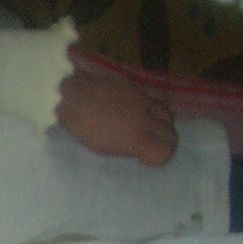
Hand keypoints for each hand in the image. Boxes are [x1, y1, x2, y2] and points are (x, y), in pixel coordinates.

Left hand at [55, 69, 175, 166]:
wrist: (72, 94)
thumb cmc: (80, 125)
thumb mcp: (99, 147)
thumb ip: (125, 148)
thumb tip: (139, 148)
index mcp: (135, 138)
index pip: (165, 150)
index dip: (158, 157)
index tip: (145, 157)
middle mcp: (146, 119)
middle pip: (171, 133)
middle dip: (162, 142)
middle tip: (147, 144)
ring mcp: (144, 100)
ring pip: (168, 114)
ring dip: (161, 124)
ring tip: (147, 127)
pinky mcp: (139, 86)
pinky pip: (162, 96)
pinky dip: (160, 105)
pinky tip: (149, 109)